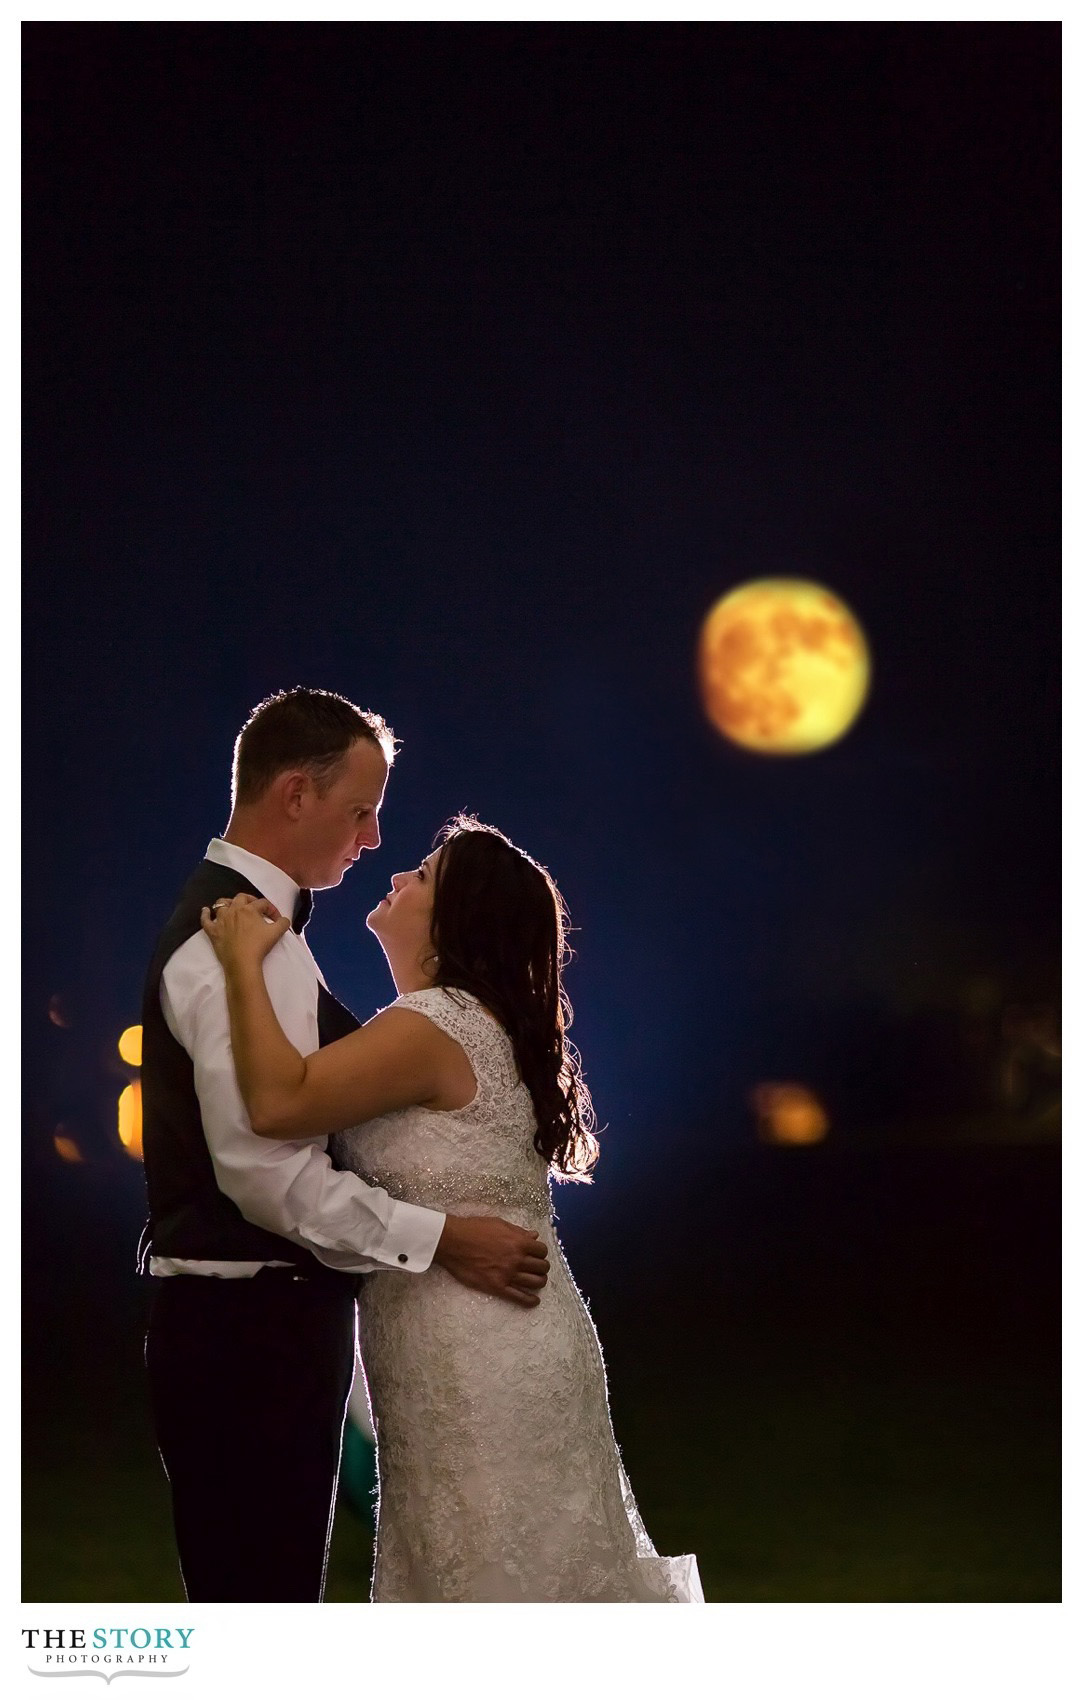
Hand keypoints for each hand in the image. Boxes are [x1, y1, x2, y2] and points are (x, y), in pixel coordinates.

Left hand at [200, 892, 290, 971]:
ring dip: (227, 904)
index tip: (276, 919)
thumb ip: (283, 923)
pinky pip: (206, 920)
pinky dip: (205, 914)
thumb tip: (284, 920)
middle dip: (249, 900)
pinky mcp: (213, 931)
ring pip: (221, 904)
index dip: (271, 909)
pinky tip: (205, 910)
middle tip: (255, 908)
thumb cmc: (259, 946)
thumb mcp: (277, 933)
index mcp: (249, 909)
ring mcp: (221, 920)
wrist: (242, 962)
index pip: (262, 903)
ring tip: (232, 907)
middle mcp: (234, 910)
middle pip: (241, 898)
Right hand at [434, 1215, 550, 1307]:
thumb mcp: (499, 1224)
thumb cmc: (474, 1229)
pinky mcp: (497, 1287)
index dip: (541, 1253)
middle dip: (542, 1267)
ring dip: (539, 1282)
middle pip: (542, 1267)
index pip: (542, 1251)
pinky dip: (530, 1300)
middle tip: (537, 1268)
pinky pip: (519, 1297)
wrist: (453, 1242)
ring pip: (535, 1282)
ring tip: (536, 1281)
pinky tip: (534, 1301)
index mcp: (519, 1242)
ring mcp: (508, 1274)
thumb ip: (518, 1231)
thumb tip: (534, 1236)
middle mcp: (517, 1259)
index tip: (537, 1255)